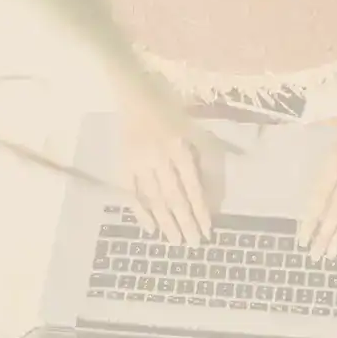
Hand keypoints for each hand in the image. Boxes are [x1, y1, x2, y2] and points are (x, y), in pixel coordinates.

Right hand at [118, 91, 211, 246]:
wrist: (135, 92)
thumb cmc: (172, 110)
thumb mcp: (197, 130)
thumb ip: (207, 161)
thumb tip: (213, 196)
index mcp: (179, 148)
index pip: (192, 187)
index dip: (200, 211)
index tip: (207, 230)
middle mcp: (159, 157)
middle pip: (174, 197)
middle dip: (184, 223)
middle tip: (192, 245)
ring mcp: (139, 162)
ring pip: (154, 198)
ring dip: (165, 222)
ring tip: (174, 241)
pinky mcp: (124, 164)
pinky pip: (131, 192)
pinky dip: (140, 211)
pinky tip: (149, 228)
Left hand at [300, 114, 336, 258]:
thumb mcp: (328, 143)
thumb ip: (319, 167)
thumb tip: (305, 198)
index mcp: (334, 160)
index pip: (318, 197)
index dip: (309, 220)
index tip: (302, 240)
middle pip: (335, 209)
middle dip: (323, 235)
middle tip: (315, 256)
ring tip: (331, 254)